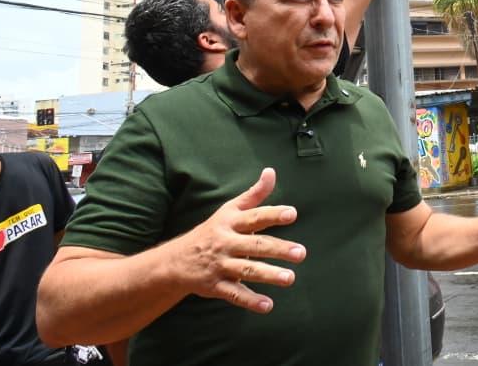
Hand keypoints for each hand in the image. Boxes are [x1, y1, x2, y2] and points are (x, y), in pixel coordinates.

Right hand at [168, 168, 305, 313]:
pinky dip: (250, 301)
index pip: (255, 217)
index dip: (273, 214)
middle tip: (301, 253)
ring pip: (246, 270)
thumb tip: (271, 172)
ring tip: (290, 278)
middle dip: (278, 249)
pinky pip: (234, 294)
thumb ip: (254, 194)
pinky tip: (268, 306)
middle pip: (255, 246)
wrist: (176, 261)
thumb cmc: (213, 231)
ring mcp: (220, 265)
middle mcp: (226, 243)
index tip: (292, 214)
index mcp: (230, 223)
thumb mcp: (230, 210)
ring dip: (269, 275)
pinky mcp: (216, 286)